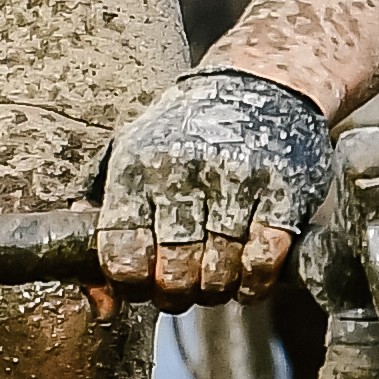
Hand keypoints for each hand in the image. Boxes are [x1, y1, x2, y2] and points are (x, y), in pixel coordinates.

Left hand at [96, 70, 333, 307]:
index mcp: (137, 167)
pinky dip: (253, 284)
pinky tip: (246, 278)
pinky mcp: (281, 191)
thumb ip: (101, 215)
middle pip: (173, 272)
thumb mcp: (128, 155)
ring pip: (219, 273)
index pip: (121, 251)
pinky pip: (263, 262)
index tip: (140, 283)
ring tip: (213, 280)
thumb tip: (97, 295)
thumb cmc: (183, 132)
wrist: (259, 83)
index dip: (130, 283)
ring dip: (215, 291)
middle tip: (180, 288)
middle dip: (174, 294)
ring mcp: (236, 181)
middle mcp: (183, 172)